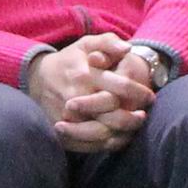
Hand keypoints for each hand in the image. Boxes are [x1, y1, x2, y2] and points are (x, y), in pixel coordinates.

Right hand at [22, 32, 151, 148]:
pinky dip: (107, 144)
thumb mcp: (86, 44)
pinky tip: (118, 137)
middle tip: (143, 116)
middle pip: (112, 116)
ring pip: (102, 134)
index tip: (150, 96)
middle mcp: (76, 98)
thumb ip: (108, 42)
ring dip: (122, 133)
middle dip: (132, 118)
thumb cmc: (68, 60)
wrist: (37, 78)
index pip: (119, 87)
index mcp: (85, 75)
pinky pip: (90, 145)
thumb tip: (127, 49)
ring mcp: (68, 119)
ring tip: (133, 128)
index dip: (139, 93)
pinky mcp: (63, 133)